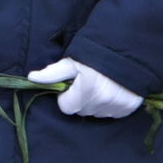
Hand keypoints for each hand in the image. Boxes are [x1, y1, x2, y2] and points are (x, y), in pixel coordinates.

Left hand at [28, 57, 142, 118]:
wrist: (132, 49)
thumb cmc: (98, 54)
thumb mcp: (74, 61)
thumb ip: (53, 73)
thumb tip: (31, 78)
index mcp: (85, 90)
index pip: (66, 107)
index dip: (67, 95)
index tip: (75, 84)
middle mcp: (101, 102)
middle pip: (81, 110)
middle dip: (82, 99)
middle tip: (90, 82)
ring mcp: (116, 106)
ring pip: (97, 113)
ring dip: (97, 103)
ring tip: (105, 85)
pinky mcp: (129, 108)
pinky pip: (112, 113)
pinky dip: (112, 105)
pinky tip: (115, 91)